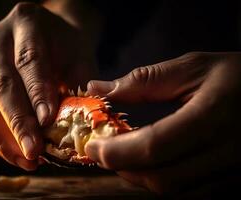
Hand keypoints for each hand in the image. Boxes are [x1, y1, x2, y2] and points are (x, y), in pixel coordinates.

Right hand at [0, 2, 97, 169]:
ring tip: (27, 161)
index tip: (47, 122)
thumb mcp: (80, 58)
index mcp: (26, 22)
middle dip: (17, 124)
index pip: (29, 61)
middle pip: (1, 86)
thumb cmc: (67, 48)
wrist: (49, 36)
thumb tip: (75, 128)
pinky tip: (15, 153)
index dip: (37, 93)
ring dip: (3, 140)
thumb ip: (78, 88)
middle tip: (33, 153)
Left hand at [85, 52, 240, 194]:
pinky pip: (193, 193)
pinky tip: (152, 164)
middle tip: (102, 152)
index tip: (92, 146)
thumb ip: (144, 81)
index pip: (155, 147)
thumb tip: (97, 88)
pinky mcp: (236, 181)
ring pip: (177, 191)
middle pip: (163, 178)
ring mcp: (235, 172)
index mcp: (213, 117)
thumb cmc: (239, 75)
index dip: (117, 151)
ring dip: (141, 177)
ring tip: (123, 156)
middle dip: (124, 168)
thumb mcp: (194, 67)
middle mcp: (227, 152)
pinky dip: (165, 181)